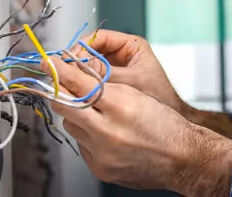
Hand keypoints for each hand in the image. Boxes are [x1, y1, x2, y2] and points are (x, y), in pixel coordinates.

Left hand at [44, 56, 231, 194]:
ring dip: (75, 115)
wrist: (182, 158)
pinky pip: (81, 145)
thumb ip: (105, 86)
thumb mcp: (138, 94)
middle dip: (58, 91)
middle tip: (54, 82)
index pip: (80, 83)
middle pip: (67, 105)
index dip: (61, 70)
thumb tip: (76, 74)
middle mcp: (109, 130)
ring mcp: (102, 152)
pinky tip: (102, 133)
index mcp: (121, 105)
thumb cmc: (165, 124)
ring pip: (71, 126)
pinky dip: (86, 136)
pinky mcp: (100, 168)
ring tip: (93, 112)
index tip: (49, 62)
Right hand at [77, 29, 231, 141]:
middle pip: (91, 51)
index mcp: (131, 45)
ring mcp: (116, 68)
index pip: (98, 37)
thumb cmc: (159, 98)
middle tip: (64, 74)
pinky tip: (78, 94)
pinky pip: (93, 80)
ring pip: (89, 67)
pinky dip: (84, 86)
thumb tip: (74, 68)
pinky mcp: (112, 83)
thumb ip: (103, 74)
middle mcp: (122, 54)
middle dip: (77, 62)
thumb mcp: (129, 82)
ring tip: (69, 84)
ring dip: (79, 75)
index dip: (81, 47)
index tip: (68, 59)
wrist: (169, 124)